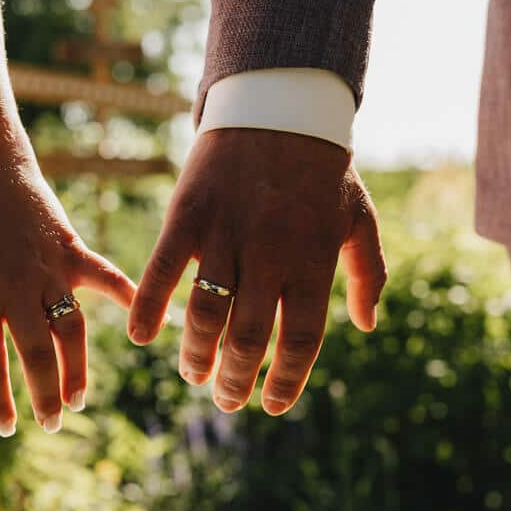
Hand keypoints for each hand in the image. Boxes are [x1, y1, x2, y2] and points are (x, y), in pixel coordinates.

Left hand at [0, 151, 135, 436]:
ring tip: (77, 399)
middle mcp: (15, 289)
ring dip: (77, 369)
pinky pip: (103, 276)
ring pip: (70, 330)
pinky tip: (140, 317)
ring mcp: (47, 269)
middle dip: (45, 396)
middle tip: (51, 423)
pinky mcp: (71, 250)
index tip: (7, 428)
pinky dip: (123, 294)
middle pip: (36, 356)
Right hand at [128, 129, 386, 414]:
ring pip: (205, 315)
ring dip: (196, 356)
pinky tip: (142, 338)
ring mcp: (226, 235)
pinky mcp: (188, 216)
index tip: (271, 406)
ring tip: (195, 375)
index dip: (285, 381)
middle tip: (227, 399)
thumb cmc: (323, 168)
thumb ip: (367, 272)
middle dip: (236, 380)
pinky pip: (163, 270)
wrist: (278, 105)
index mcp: (312, 260)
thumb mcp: (359, 216)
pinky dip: (150, 307)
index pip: (300, 340)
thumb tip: (366, 324)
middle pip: (248, 338)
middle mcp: (269, 254)